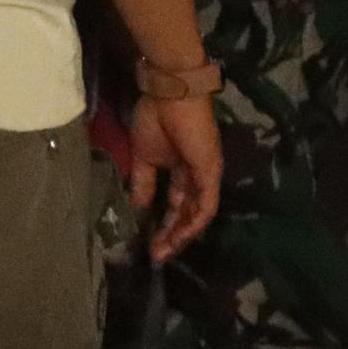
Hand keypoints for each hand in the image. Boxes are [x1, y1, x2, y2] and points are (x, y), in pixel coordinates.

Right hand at [123, 92, 225, 264]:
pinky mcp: (210, 172)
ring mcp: (206, 174)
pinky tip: (181, 237)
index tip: (149, 243)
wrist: (169, 94)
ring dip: (182, 234)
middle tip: (156, 254)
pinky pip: (206, 205)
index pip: (176, 204)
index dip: (164, 224)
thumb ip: (143, 182)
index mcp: (182, 169)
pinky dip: (195, 223)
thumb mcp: (143, 156)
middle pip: (187, 213)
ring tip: (164, 251)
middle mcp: (197, 175)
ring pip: (198, 213)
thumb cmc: (156, 118)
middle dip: (172, 235)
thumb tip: (137, 206)